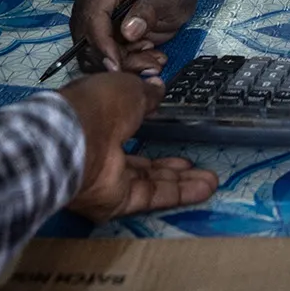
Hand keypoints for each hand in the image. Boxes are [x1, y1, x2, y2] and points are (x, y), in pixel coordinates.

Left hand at [56, 72, 216, 220]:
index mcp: (98, 120)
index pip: (125, 125)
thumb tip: (158, 88)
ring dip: (181, 180)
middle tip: (196, 160)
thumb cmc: (99, 105)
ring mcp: (109, 180)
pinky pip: (153, 196)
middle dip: (170, 163)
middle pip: (142, 161)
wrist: (78, 139)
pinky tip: (205, 188)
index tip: (167, 122)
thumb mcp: (128, 88)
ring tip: (211, 178)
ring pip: (151, 181)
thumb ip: (146, 94)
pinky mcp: (117, 202)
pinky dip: (180, 193)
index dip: (148, 124)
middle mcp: (103, 152)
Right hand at [70, 0, 206, 73]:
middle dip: (116, 58)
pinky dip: (125, 64)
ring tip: (152, 60)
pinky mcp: (97, 33)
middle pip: (89, 37)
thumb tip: (128, 32)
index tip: (117, 65)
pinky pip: (103, 56)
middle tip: (146, 65)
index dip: (103, 44)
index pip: (94, 16)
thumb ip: (150, 11)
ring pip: (94, 51)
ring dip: (123, 63)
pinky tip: (146, 60)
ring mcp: (92, 16)